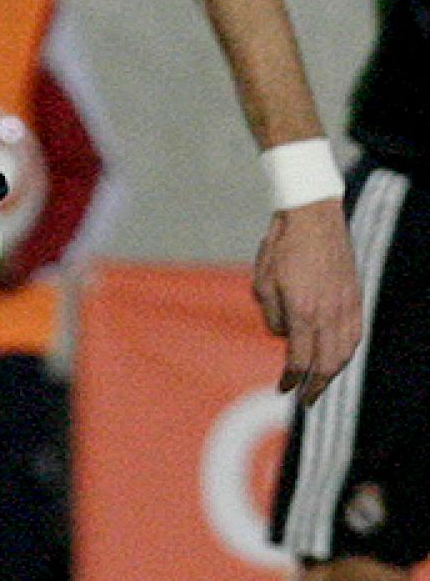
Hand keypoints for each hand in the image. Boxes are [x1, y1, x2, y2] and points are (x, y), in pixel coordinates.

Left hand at [253, 198, 361, 404]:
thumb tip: (284, 337)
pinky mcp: (355, 299)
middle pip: (326, 364)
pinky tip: (337, 357)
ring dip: (332, 373)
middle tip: (305, 400)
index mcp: (303, 312)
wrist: (313, 218)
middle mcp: (328, 314)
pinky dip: (346, 353)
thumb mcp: (263, 281)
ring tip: (320, 383)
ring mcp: (346, 307)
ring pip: (344, 353)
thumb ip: (273, 316)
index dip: (291, 379)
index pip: (299, 360)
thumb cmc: (281, 247)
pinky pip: (354, 336)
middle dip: (314, 386)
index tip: (283, 389)